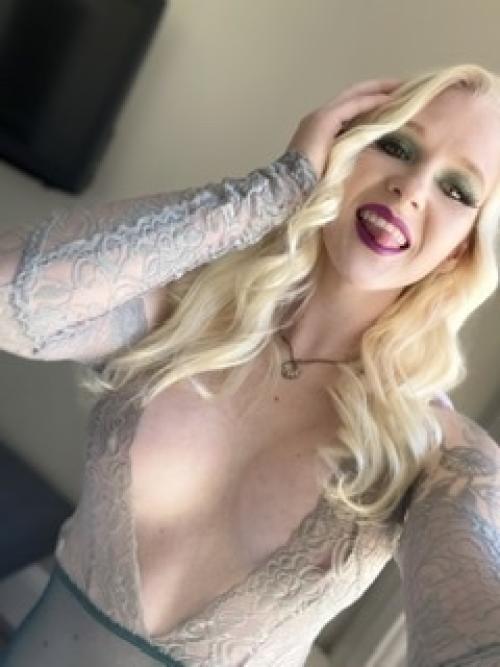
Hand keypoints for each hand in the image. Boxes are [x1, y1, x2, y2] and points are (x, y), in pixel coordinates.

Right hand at [286, 78, 402, 179]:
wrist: (290, 186)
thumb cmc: (309, 185)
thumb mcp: (333, 168)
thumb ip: (346, 157)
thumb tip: (367, 161)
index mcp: (319, 129)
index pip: (349, 109)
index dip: (370, 103)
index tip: (391, 102)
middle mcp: (319, 117)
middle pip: (353, 95)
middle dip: (378, 88)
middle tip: (401, 87)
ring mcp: (321, 116)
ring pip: (355, 95)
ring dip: (379, 90)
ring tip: (400, 88)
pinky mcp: (325, 120)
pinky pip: (353, 105)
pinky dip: (371, 100)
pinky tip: (388, 99)